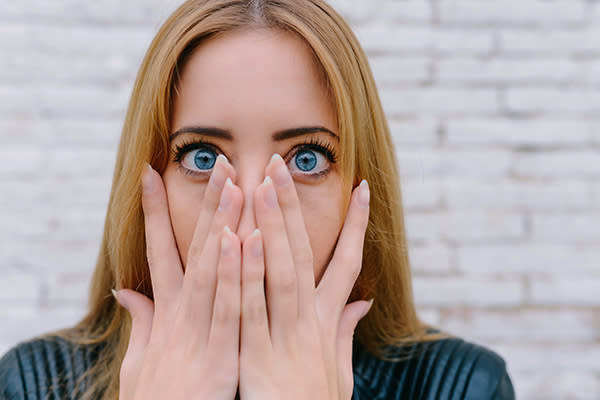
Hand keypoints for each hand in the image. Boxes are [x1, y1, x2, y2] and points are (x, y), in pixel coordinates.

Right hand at [114, 155, 242, 399]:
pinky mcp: (220, 356)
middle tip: (219, 163)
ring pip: (212, 270)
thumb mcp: (140, 361)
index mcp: (166, 313)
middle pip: (194, 249)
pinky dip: (233, 275)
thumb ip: (143, 321)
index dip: (153, 214)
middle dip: (206, 205)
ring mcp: (200, 332)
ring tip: (233, 185)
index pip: (160, 251)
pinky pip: (229, 309)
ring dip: (222, 226)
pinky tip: (240, 242)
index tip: (150, 175)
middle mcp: (181, 314)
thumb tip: (128, 291)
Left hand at [238, 154, 371, 399]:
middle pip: (302, 254)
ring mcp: (284, 336)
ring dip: (271, 226)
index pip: (348, 263)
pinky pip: (250, 308)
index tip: (362, 188)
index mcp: (327, 322)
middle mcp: (309, 321)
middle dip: (292, 208)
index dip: (356, 226)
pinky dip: (246, 273)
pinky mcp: (257, 355)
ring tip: (262, 185)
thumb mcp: (337, 370)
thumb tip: (362, 302)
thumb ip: (345, 331)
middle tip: (281, 166)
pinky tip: (239, 240)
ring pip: (279, 271)